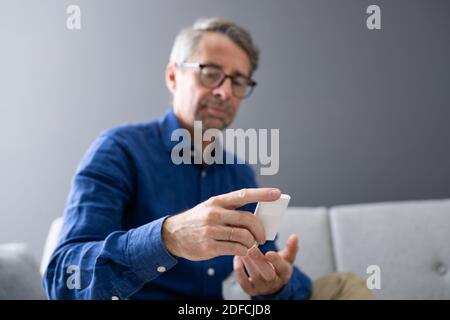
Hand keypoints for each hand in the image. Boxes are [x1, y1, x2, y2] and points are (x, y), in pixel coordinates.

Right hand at [162, 188, 280, 260]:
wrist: (173, 235)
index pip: (243, 194)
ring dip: (252, 243)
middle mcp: (214, 214)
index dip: (261, 194)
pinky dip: (244, 251)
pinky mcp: (209, 246)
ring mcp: (211, 230)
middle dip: (260, 229)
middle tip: (262, 236)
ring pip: (244, 236)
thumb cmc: (197, 220)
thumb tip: (255, 218)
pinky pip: (236, 249)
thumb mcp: (211, 208)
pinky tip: (243, 251)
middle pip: (247, 219)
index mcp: (217, 201)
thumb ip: (230, 210)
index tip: (277, 193)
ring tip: (251, 245)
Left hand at [233, 234, 298, 295]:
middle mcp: (274, 282)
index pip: (282, 268)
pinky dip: (239, 270)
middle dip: (259, 261)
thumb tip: (295, 236)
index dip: (276, 261)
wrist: (272, 285)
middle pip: (268, 274)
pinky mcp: (251, 290)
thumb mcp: (287, 258)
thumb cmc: (278, 267)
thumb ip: (291, 247)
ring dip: (247, 263)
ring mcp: (262, 287)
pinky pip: (243, 282)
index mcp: (284, 273)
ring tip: (242, 250)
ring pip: (254, 276)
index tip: (269, 252)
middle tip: (251, 249)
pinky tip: (237, 258)